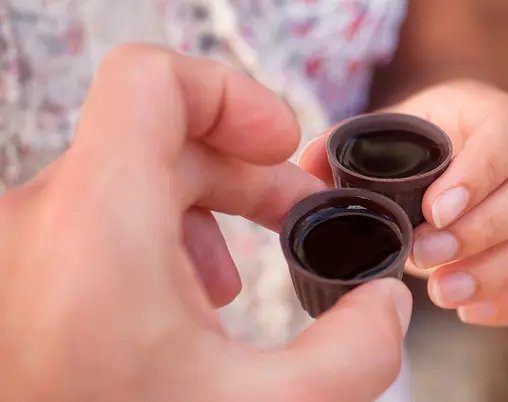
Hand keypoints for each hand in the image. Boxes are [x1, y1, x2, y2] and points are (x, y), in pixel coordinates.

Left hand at [0, 45, 410, 401]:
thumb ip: (357, 355)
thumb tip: (388, 306)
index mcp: (97, 225)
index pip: (153, 81)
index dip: (232, 96)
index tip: (281, 149)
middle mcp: (40, 221)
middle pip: (160, 134)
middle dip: (244, 171)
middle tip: (297, 219)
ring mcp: (23, 249)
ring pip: (128, 177)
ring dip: (203, 210)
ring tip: (235, 280)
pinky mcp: (23, 277)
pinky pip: (96, 219)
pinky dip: (156, 240)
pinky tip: (185, 307)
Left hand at [299, 80, 507, 325]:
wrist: (440, 168)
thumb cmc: (410, 150)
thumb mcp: (379, 136)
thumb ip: (344, 148)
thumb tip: (311, 170)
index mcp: (494, 115)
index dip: (482, 172)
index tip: (435, 210)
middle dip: (489, 229)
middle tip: (426, 257)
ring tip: (444, 292)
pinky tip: (470, 310)